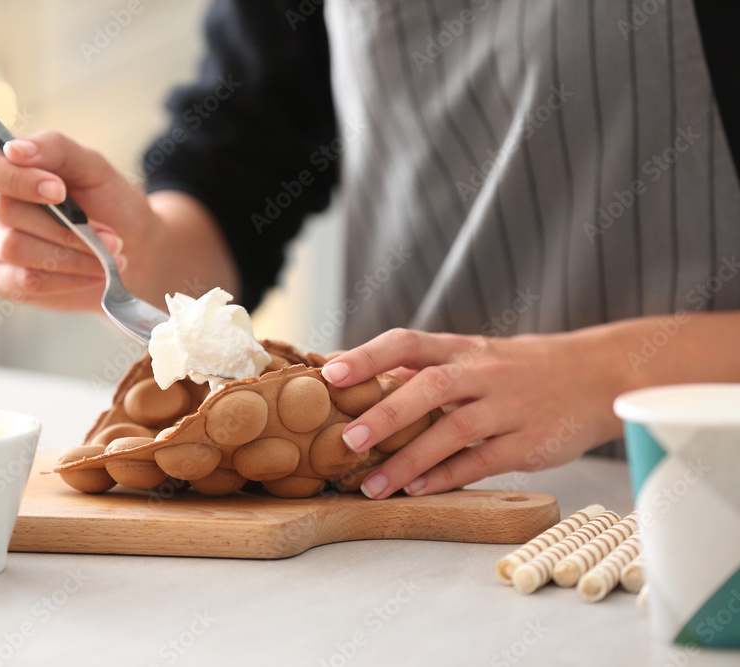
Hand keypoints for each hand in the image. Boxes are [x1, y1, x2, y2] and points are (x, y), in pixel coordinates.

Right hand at [0, 130, 160, 310]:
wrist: (128, 247)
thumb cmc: (104, 200)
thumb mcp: (90, 166)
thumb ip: (54, 149)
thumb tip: (14, 149)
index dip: (16, 180)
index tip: (59, 191)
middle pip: (5, 211)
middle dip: (63, 225)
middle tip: (108, 234)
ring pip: (15, 248)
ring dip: (71, 254)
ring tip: (109, 254)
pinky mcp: (0, 280)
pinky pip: (26, 281)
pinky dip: (68, 278)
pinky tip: (95, 273)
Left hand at [320, 328, 626, 498]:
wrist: (597, 375)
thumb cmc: (519, 369)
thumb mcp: (474, 356)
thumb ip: (426, 368)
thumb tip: (359, 381)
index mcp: (461, 349)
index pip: (407, 342)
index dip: (367, 356)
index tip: (330, 375)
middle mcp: (482, 373)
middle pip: (430, 387)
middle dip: (386, 413)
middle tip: (346, 440)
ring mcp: (507, 408)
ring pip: (453, 431)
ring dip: (409, 460)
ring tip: (372, 485)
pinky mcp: (529, 443)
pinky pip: (483, 461)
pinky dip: (447, 477)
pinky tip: (418, 491)